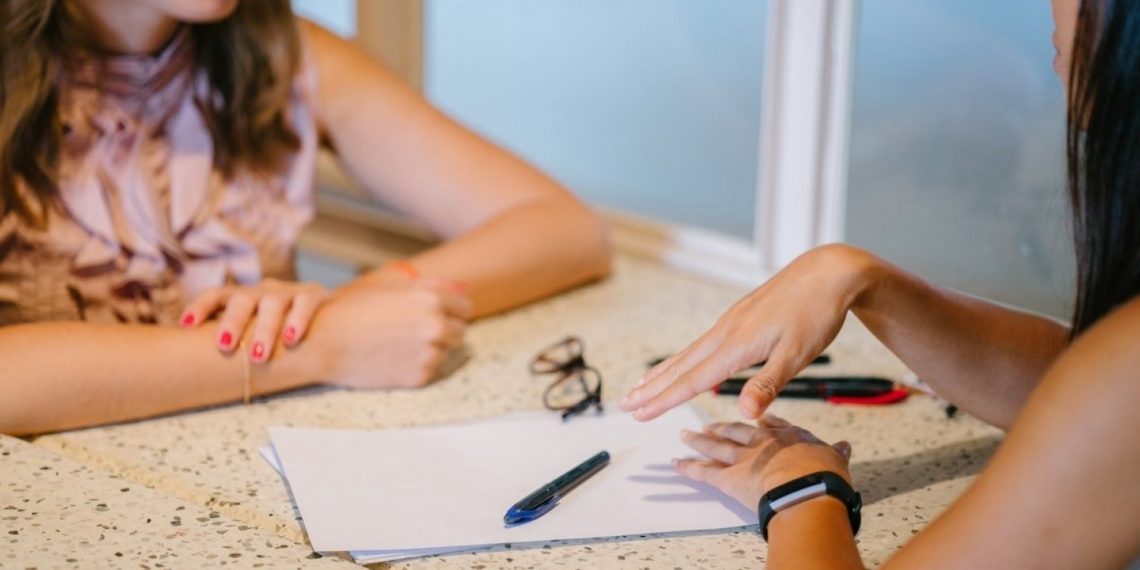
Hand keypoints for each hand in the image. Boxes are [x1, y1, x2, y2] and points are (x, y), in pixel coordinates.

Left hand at [180, 279, 330, 362]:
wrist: (327, 317)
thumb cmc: (278, 331)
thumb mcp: (253, 330)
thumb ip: (232, 341)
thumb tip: (192, 368)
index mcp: (242, 298)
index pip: (216, 295)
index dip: (200, 307)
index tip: (186, 326)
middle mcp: (262, 291)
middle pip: (243, 299)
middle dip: (233, 321)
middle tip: (225, 345)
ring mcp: (288, 292)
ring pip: (273, 302)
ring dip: (265, 328)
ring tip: (259, 356)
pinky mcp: (314, 295)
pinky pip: (305, 303)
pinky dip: (298, 320)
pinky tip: (291, 339)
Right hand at [306, 278, 472, 388]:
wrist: (323, 342)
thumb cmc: (353, 309)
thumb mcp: (393, 286)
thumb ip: (434, 286)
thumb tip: (465, 289)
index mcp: (432, 298)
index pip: (465, 307)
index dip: (451, 310)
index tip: (437, 314)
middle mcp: (436, 325)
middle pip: (460, 331)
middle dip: (444, 331)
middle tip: (414, 331)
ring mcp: (429, 352)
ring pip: (446, 351)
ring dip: (431, 349)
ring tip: (399, 344)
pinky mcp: (420, 376)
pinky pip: (431, 369)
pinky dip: (417, 366)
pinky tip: (393, 358)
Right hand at [620, 245, 878, 419]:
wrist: (828, 272)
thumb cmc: (817, 314)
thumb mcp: (798, 354)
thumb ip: (767, 385)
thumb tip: (744, 414)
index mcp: (737, 345)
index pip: (693, 380)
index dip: (664, 400)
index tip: (639, 414)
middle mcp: (726, 332)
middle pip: (681, 366)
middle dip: (652, 388)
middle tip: (624, 404)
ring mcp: (730, 323)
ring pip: (688, 353)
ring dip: (662, 373)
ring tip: (639, 386)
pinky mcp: (738, 317)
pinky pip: (701, 344)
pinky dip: (683, 358)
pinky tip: (682, 363)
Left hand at [674, 416, 851, 510]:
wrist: (807, 489)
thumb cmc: (824, 476)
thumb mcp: (835, 459)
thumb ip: (836, 452)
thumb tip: (845, 446)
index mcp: (788, 436)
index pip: (772, 425)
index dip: (762, 421)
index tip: (755, 417)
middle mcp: (762, 442)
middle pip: (737, 431)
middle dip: (722, 427)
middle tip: (709, 424)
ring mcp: (743, 458)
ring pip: (716, 446)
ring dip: (699, 441)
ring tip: (685, 435)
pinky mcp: (729, 478)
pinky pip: (703, 472)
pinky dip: (688, 468)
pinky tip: (676, 463)